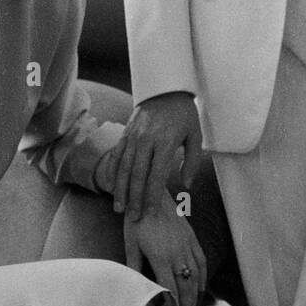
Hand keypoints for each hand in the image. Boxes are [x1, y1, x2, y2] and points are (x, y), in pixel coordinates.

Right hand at [108, 91, 202, 221]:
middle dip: (135, 199)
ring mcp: (134, 136)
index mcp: (166, 142)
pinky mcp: (126, 133)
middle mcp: (147, 140)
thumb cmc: (183, 114)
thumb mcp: (195, 135)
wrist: (164, 87)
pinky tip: (111, 186)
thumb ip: (192, 161)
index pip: (157, 175)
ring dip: (121, 190)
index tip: (151, 213)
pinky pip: (117, 155)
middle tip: (133, 218)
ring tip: (119, 208)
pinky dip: (113, 172)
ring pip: (124, 168)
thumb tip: (187, 186)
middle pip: (138, 175)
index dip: (153, 196)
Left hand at [122, 192, 207, 305]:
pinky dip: (202, 276)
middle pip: (185, 287)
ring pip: (195, 276)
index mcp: (160, 257)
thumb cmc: (135, 220)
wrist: (150, 192)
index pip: (171, 289)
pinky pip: (200, 260)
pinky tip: (201, 288)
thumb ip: (135, 267)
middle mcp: (177, 253)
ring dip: (195, 296)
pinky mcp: (191, 237)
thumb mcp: (131, 244)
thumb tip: (135, 288)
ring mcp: (187, 244)